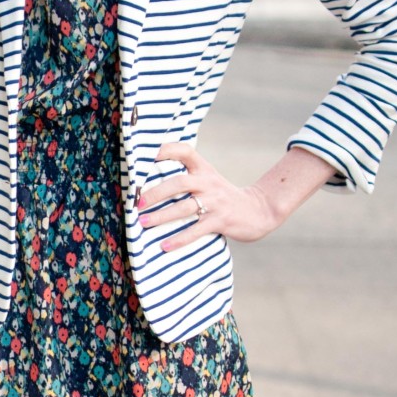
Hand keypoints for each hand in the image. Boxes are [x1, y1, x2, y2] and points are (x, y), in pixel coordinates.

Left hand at [136, 142, 282, 252]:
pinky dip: (179, 239)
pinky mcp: (220, 221)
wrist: (258, 211)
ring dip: (162, 216)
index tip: (146, 155)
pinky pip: (196, 230)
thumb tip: (148, 185)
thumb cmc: (223, 197)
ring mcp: (215, 202)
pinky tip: (165, 246)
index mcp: (204, 170)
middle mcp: (208, 183)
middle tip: (138, 203)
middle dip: (156, 193)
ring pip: (184, 208)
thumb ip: (186, 178)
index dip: (166, 150)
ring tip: (143, 223)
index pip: (185, 152)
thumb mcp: (208, 180)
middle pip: (179, 183)